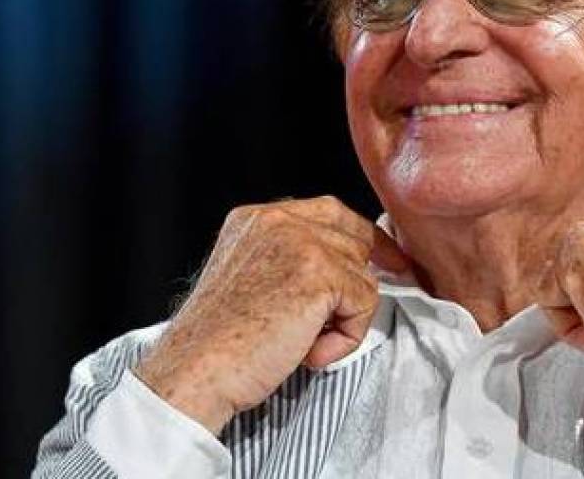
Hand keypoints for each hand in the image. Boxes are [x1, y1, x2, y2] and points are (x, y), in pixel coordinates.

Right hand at [135, 196, 409, 433]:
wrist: (196, 371)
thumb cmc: (218, 343)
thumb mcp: (247, 278)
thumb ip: (286, 261)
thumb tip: (345, 269)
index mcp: (255, 218)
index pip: (329, 212)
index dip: (360, 238)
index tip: (387, 261)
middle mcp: (278, 219)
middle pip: (353, 237)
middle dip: (357, 280)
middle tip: (345, 319)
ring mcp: (302, 242)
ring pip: (362, 275)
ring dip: (342, 319)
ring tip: (300, 344)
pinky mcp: (321, 274)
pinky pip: (364, 305)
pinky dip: (344, 339)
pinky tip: (306, 353)